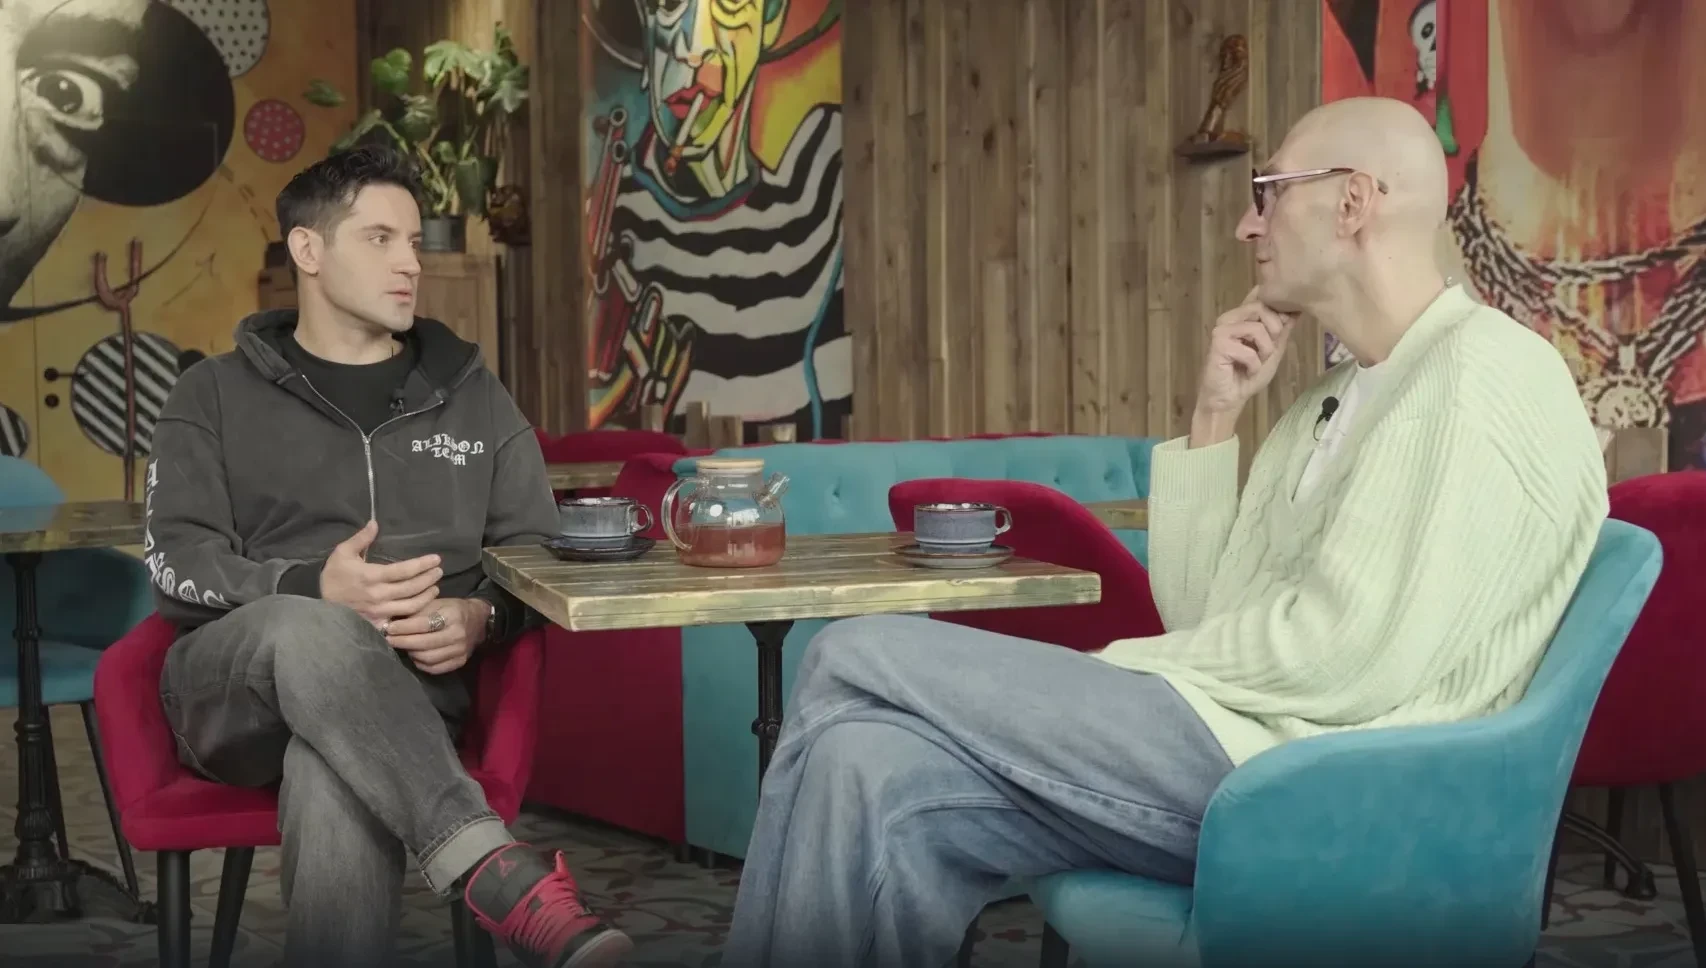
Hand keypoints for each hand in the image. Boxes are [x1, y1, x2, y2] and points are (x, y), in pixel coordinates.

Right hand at [318, 520, 442, 626]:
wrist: (318, 604)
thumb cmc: (332, 577)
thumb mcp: (342, 553)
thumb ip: (360, 539)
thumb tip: (374, 522)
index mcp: (372, 576)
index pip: (404, 570)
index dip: (422, 565)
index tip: (436, 559)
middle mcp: (379, 595)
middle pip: (412, 588)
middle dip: (429, 579)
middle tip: (439, 571)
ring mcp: (379, 611)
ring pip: (411, 606)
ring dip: (426, 596)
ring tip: (435, 587)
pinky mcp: (378, 623)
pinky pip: (401, 620)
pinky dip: (415, 614)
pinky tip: (422, 607)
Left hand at [384, 598, 490, 675]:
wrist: (477, 621)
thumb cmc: (450, 609)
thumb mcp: (435, 603)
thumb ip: (416, 612)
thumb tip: (391, 622)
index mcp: (452, 615)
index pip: (424, 624)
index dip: (404, 628)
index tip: (389, 628)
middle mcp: (458, 634)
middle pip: (424, 644)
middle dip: (403, 642)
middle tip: (389, 640)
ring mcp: (460, 650)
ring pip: (428, 658)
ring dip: (411, 653)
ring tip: (402, 646)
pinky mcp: (460, 662)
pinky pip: (435, 668)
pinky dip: (421, 664)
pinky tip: (414, 655)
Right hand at [1195, 287, 1297, 416]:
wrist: (1230, 399)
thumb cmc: (1249, 375)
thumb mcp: (1273, 349)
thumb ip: (1282, 329)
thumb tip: (1297, 309)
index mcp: (1242, 316)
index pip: (1261, 295)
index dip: (1278, 308)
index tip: (1282, 328)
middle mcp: (1230, 317)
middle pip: (1263, 307)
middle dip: (1274, 332)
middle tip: (1267, 352)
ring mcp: (1222, 329)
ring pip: (1258, 328)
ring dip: (1265, 351)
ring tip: (1257, 362)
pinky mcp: (1218, 344)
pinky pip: (1249, 350)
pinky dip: (1253, 365)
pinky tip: (1246, 372)